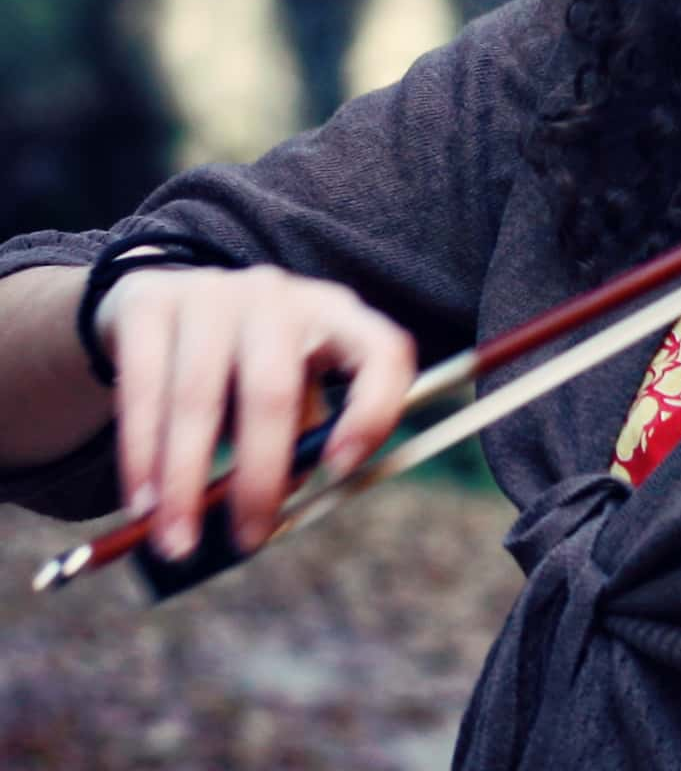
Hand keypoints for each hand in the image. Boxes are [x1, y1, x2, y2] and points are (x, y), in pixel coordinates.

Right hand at [95, 264, 416, 559]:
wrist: (160, 300)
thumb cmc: (244, 363)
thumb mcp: (289, 383)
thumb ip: (299, 435)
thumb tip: (278, 503)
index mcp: (337, 316)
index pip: (384, 353)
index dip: (373, 413)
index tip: (341, 470)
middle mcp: (281, 296)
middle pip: (273, 392)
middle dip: (258, 478)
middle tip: (245, 542)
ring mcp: (213, 292)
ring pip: (196, 399)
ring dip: (184, 482)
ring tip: (176, 541)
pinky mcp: (149, 302)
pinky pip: (143, 389)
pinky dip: (141, 454)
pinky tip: (142, 500)